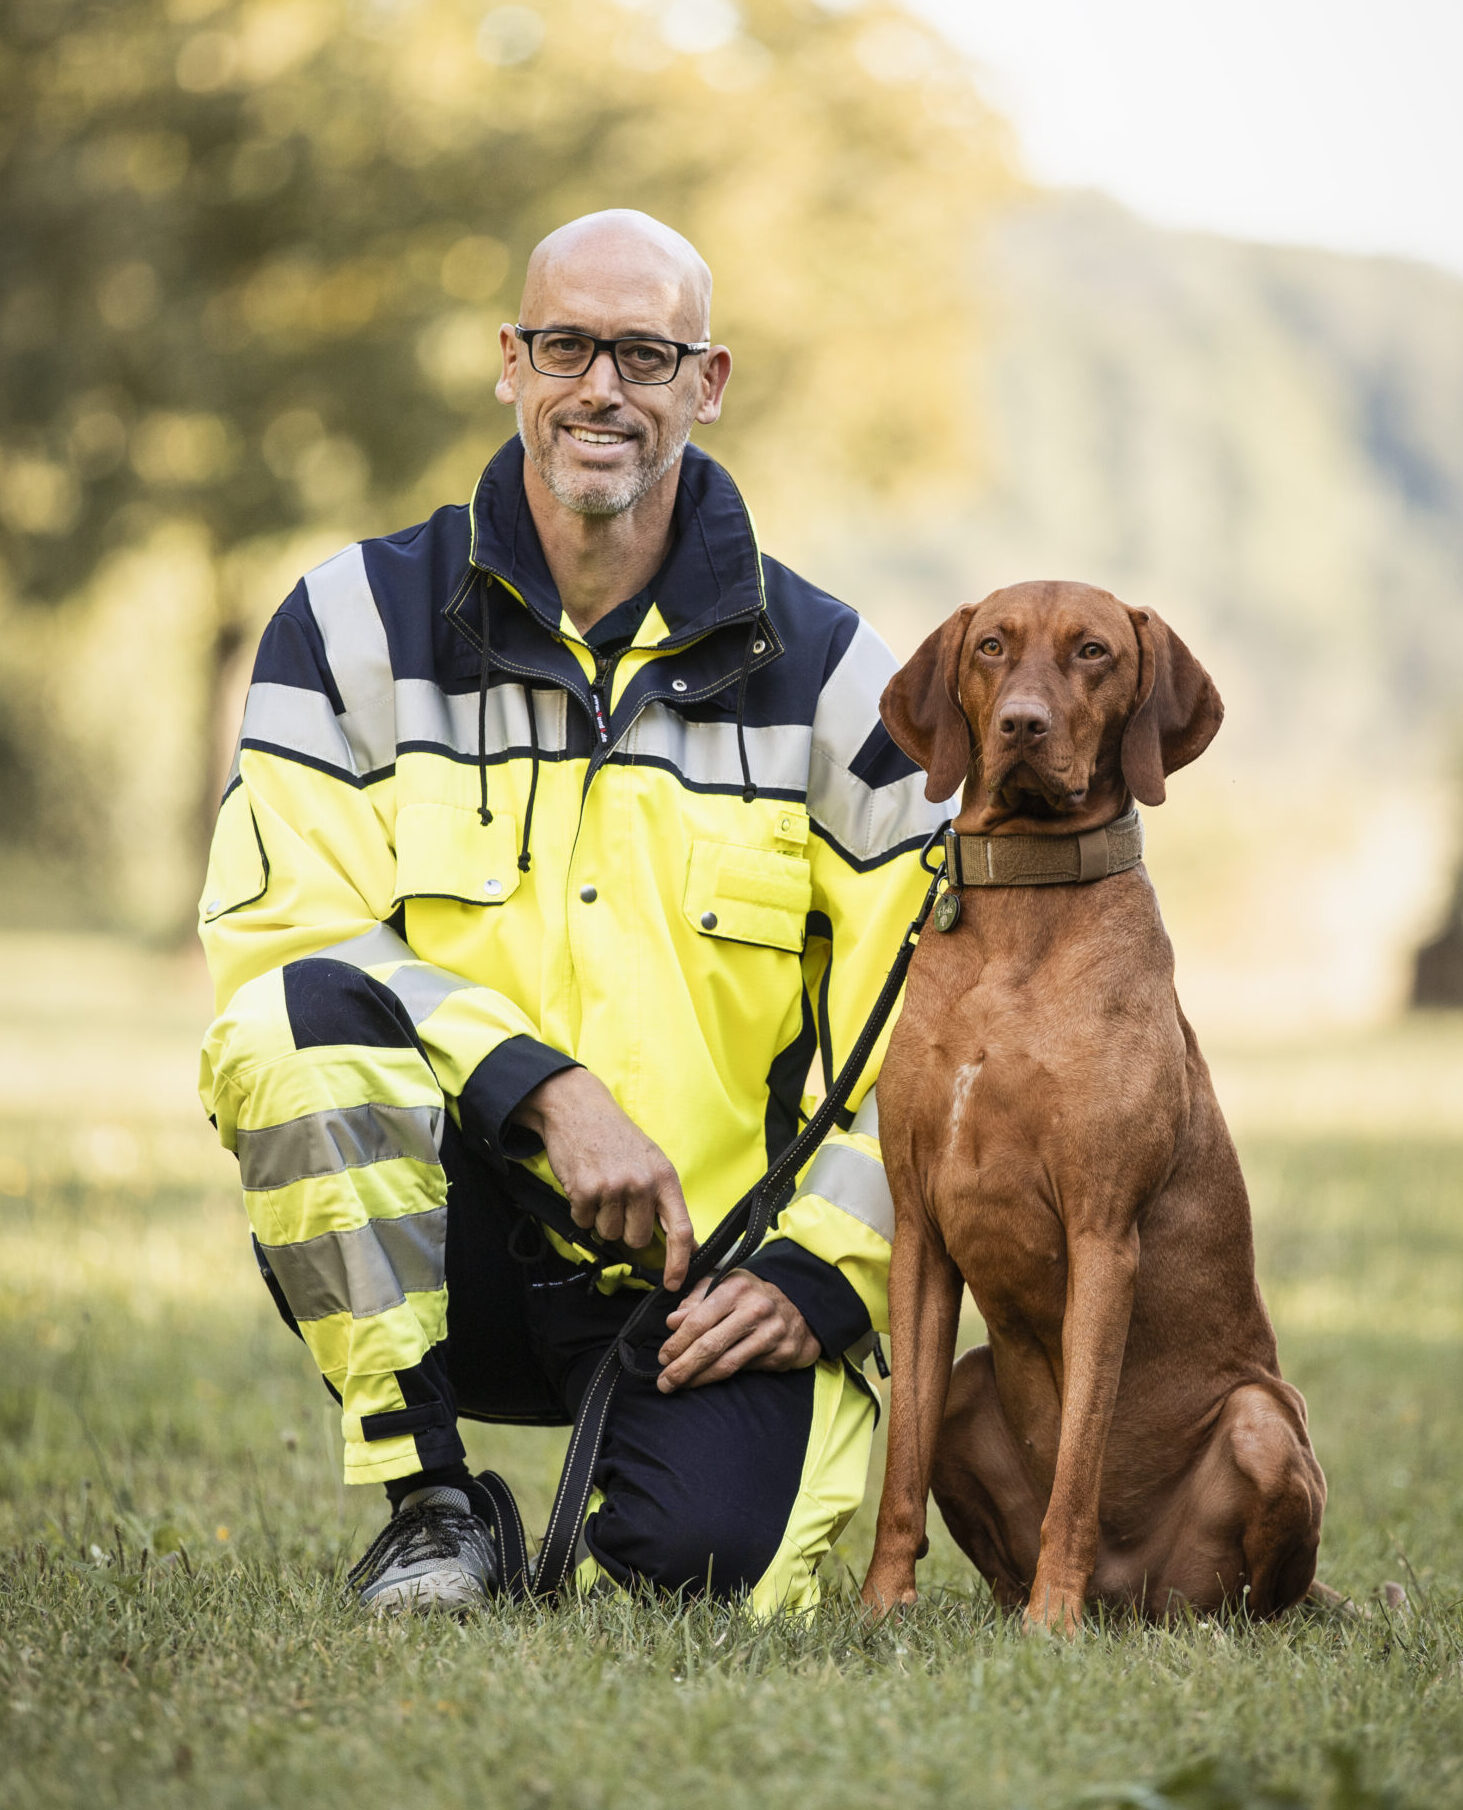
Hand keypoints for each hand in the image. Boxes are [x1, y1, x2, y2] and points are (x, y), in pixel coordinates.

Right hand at [512, 1068, 694, 1288]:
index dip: (679, 1262)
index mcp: (665, 1177)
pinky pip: (584, 1223)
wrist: (578, 1108)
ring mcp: (614, 1187)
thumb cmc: (616, 1137)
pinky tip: (584, 1184)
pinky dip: (581, 1210)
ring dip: (601, 1218)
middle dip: (625, 1230)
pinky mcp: (585, 1190)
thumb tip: (684, 1243)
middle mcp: (642, 1184)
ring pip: (609, 1234)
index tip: (674, 1282)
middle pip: (637, 1239)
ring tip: (601, 1187)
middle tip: (618, 1202)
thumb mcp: (651, 1160)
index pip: (681, 1230)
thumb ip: (663, 1199)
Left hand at [655, 1270, 819, 1393]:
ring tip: (677, 1385)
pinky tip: (703, 1382)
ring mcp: (770, 1332)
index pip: (699, 1319)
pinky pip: (742, 1370)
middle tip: (664, 1381)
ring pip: (726, 1363)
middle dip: (682, 1366)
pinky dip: (718, 1379)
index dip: (678, 1341)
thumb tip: (672, 1321)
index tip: (662, 1356)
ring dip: (698, 1378)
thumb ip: (696, 1300)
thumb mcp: (724, 1287)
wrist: (800, 1311)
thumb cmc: (751, 1298)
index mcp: (736, 1287)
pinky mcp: (780, 1353)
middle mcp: (755, 1308)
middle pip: (710, 1344)